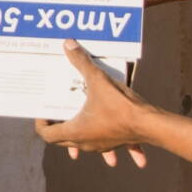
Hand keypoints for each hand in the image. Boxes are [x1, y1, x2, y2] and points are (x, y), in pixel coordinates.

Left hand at [34, 42, 152, 165]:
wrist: (149, 124)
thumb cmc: (120, 105)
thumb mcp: (98, 80)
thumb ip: (82, 63)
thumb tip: (68, 44)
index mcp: (75, 131)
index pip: (47, 135)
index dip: (41, 123)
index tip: (43, 112)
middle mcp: (85, 143)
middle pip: (61, 140)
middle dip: (56, 126)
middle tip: (55, 111)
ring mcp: (100, 146)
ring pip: (81, 144)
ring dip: (76, 134)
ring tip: (75, 120)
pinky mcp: (115, 143)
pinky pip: (105, 146)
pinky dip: (101, 140)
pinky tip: (105, 132)